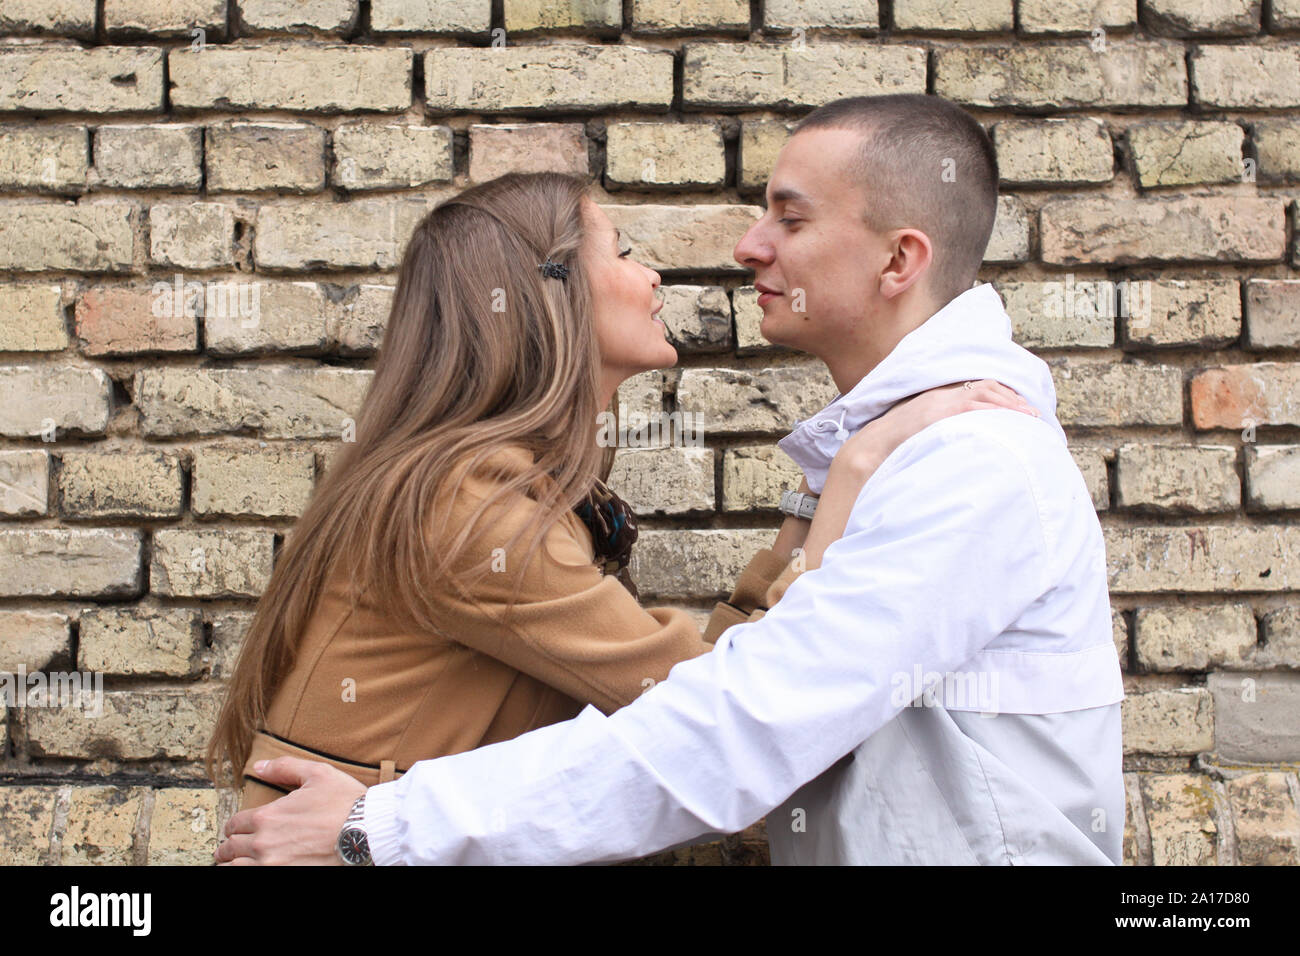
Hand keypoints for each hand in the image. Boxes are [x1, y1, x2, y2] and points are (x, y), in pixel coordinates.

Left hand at [214, 757, 366, 865]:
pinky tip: (249, 868)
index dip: (234, 826)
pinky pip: (248, 878)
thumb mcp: (318, 774)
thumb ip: (285, 768)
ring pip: (234, 867)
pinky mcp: (282, 877)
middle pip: (230, 848)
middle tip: (229, 848)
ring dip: (233, 862)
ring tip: (235, 862)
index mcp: (268, 816)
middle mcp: (264, 842)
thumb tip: (260, 766)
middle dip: (228, 846)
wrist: (366, 832)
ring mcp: (271, 865)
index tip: (236, 829)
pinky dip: (243, 871)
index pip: (235, 824)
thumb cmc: (345, 803)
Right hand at [835, 379, 1037, 475]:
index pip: (976, 388)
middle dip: (1012, 399)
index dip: (1002, 396)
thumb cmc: (893, 451)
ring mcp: (938, 403)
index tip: (1020, 409)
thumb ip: (941, 434)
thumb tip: (961, 445)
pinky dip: (993, 410)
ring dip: (1009, 404)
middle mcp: (939, 396)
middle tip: (1033, 413)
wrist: (868, 452)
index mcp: (936, 400)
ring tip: (1028, 417)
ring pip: (983, 394)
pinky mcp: (936, 413)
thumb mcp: (921, 437)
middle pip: (985, 387)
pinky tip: (1008, 420)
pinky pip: (970, 406)